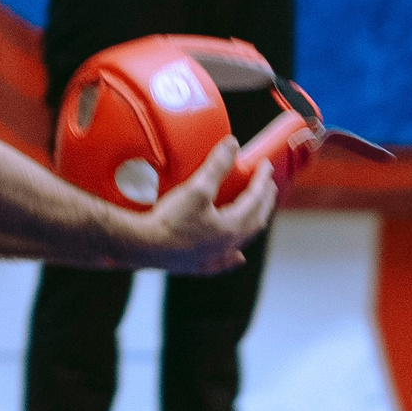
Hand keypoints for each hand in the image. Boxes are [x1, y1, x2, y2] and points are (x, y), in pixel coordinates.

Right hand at [111, 137, 276, 274]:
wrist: (143, 247)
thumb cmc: (170, 220)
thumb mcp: (196, 188)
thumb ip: (217, 166)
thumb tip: (233, 144)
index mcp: (232, 226)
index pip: (255, 199)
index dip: (262, 180)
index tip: (266, 166)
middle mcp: (228, 245)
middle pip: (255, 222)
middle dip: (264, 202)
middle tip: (268, 187)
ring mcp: (215, 258)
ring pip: (242, 242)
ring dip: (252, 225)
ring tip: (258, 216)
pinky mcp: (199, 266)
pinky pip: (224, 262)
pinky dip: (234, 257)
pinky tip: (238, 257)